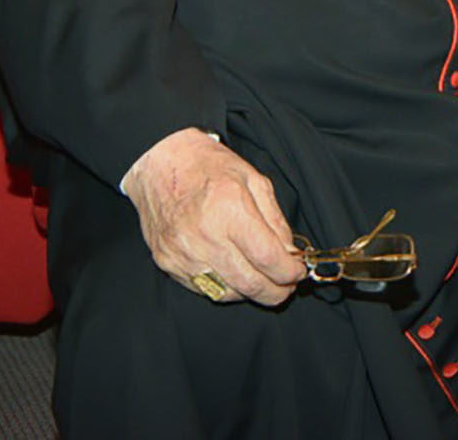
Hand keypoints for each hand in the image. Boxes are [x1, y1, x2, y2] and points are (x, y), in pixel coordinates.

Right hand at [120, 128, 303, 305]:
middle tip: (286, 285)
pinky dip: (225, 288)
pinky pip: (203, 290)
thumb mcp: (254, 180)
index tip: (298, 271)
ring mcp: (182, 253)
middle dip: (276, 291)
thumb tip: (289, 254)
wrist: (159, 163)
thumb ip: (275, 221)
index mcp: (229, 208)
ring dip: (251, 292)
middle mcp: (204, 235)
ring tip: (262, 279)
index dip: (289, 272)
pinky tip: (235, 273)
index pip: (267, 258)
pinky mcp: (168, 263)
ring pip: (228, 293)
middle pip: (250, 283)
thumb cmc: (208, 167)